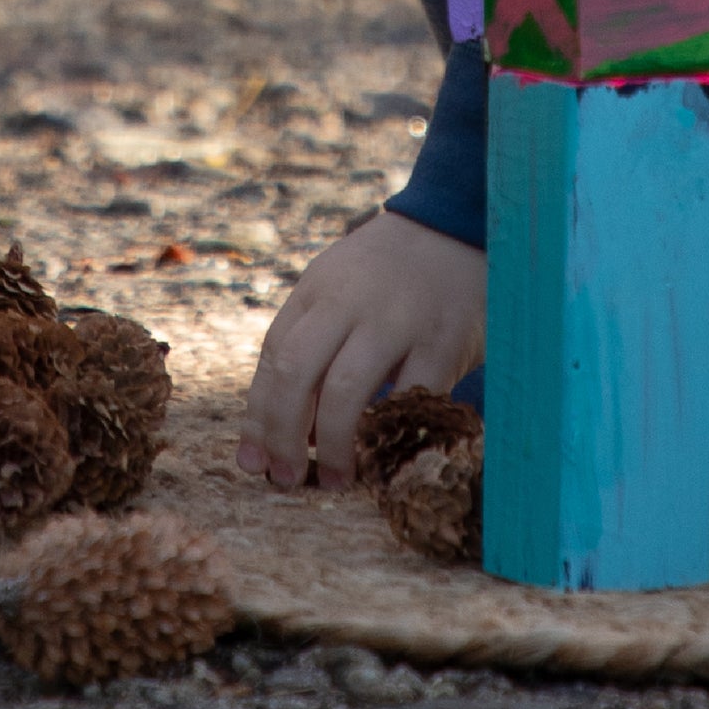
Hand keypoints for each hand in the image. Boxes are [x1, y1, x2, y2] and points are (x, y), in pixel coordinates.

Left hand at [238, 211, 485, 488]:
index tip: (252, 462)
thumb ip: (308, 347)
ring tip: (334, 478)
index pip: (273, 359)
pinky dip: (388, 433)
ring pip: (346, 393)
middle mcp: (350, 301)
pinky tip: (381, 455)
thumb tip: (286, 433)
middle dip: (283, 436)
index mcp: (317, 289)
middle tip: (284, 478)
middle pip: (296, 374)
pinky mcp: (443, 341)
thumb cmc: (384, 275)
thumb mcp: (335, 288)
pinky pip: (407, 400)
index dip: (258, 417)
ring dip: (333, 446)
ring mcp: (398, 320)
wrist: (455, 230)